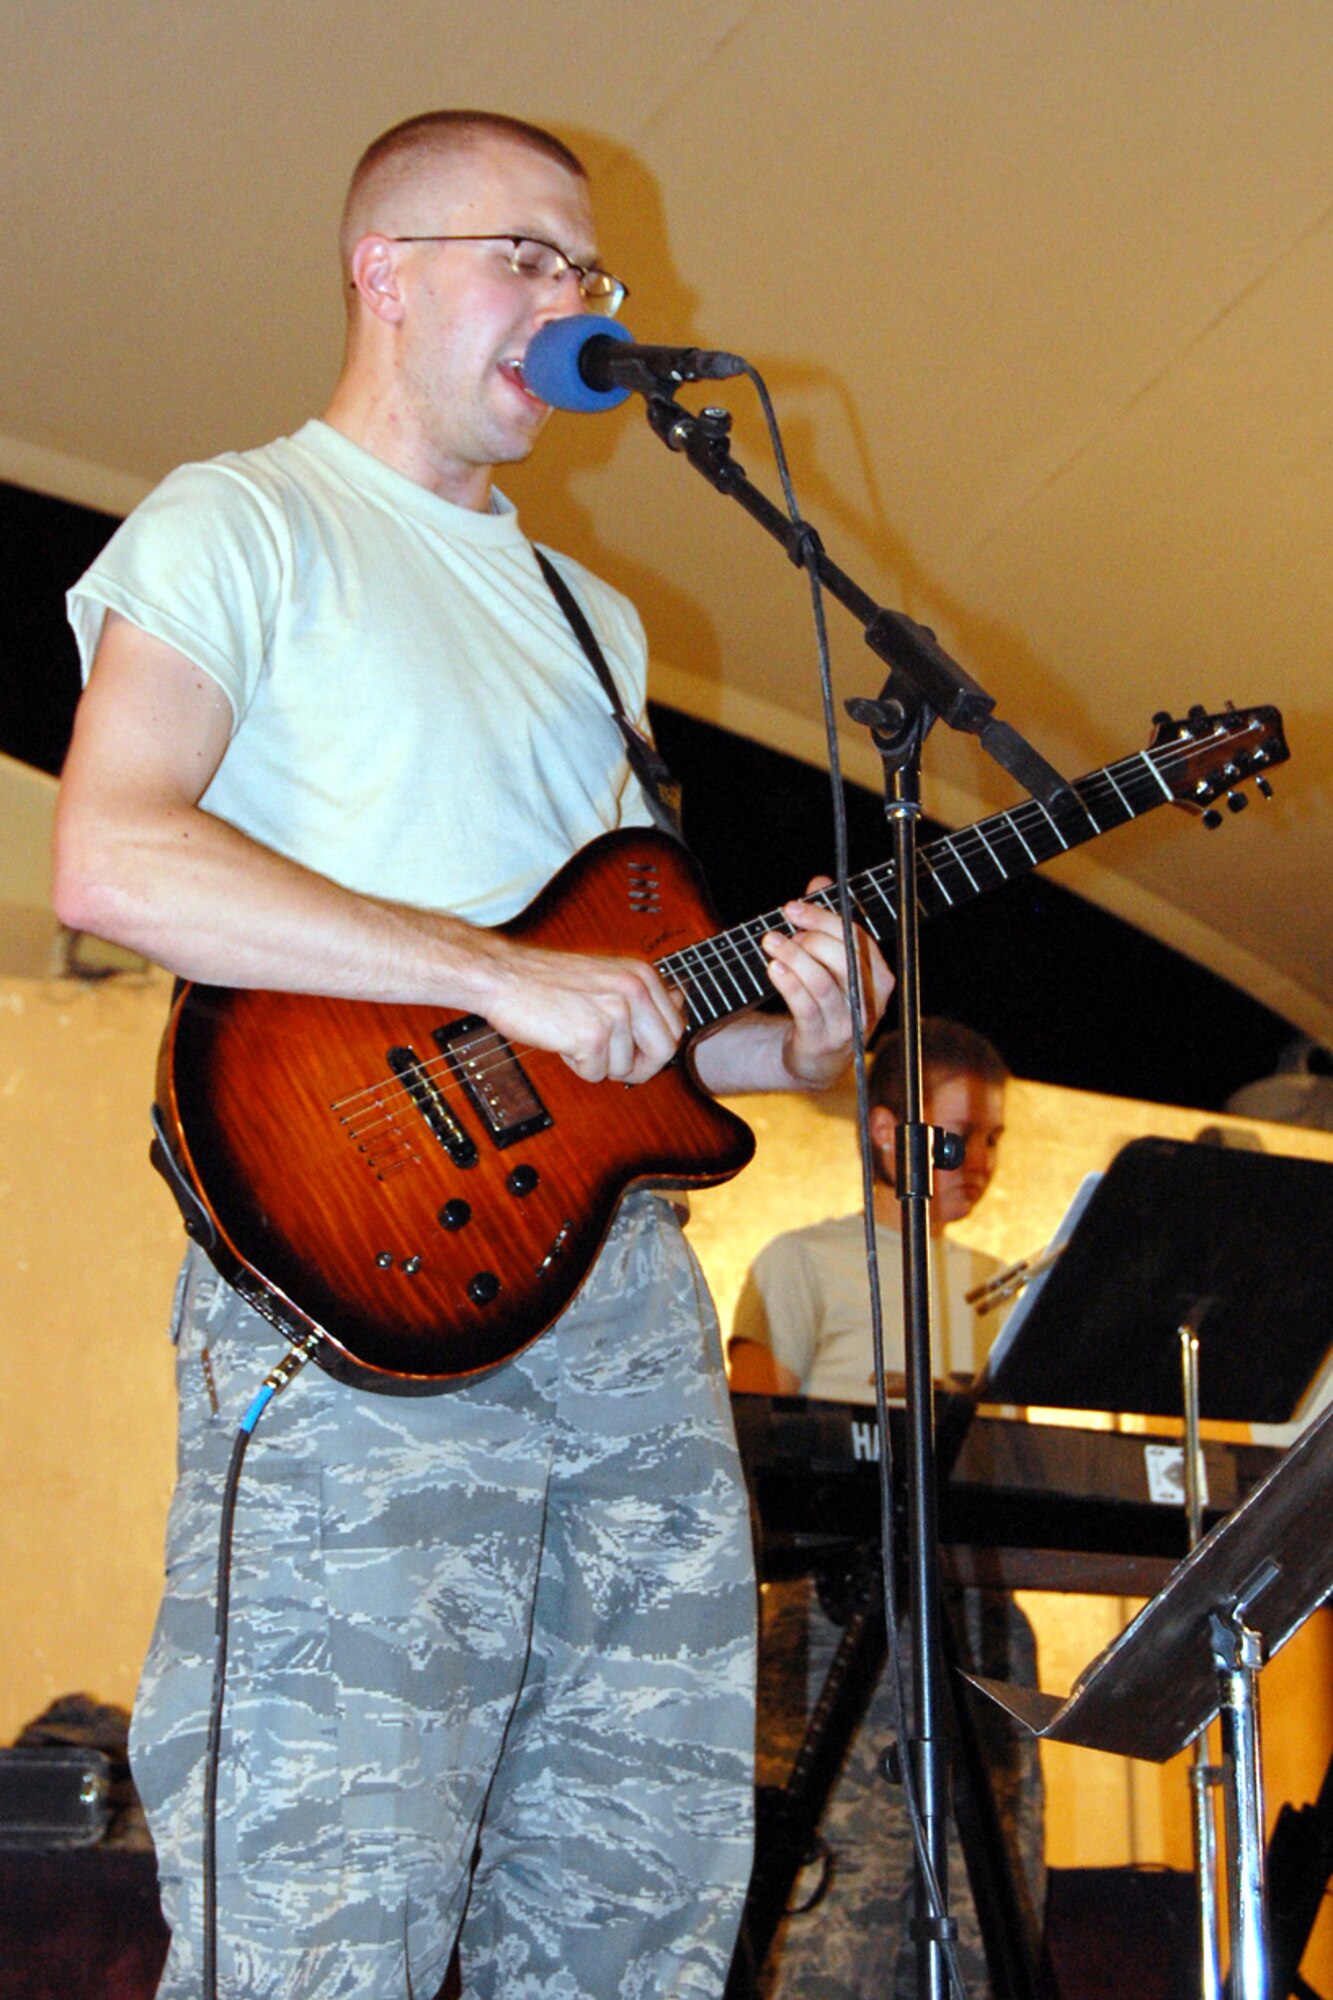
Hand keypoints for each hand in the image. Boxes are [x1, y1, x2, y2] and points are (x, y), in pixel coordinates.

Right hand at [473, 936, 685, 1085]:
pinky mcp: (591, 1035)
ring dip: (599, 1063)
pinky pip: (596, 1073)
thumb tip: (680, 1003)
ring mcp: (615, 1012)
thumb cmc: (548, 979)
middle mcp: (634, 990)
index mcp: (642, 974)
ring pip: (626, 1067)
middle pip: (665, 1052)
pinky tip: (561, 1040)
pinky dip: (577, 1066)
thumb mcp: (608, 975)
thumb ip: (644, 992)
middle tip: (612, 1063)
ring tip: (573, 1036)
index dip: (656, 1049)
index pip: (676, 1027)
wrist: (504, 976)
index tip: (635, 1051)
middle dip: (640, 1067)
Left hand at [760, 878, 893, 1089]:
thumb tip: (820, 881)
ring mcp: (848, 1022)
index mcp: (879, 976)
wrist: (817, 1057)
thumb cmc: (825, 1001)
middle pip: (843, 957)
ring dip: (793, 957)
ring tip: (770, 942)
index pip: (856, 937)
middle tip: (783, 932)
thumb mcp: (829, 962)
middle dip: (810, 937)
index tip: (793, 907)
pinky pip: (805, 1007)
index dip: (822, 917)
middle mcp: (870, 1000)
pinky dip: (788, 983)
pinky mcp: (823, 1039)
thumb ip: (826, 922)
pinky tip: (773, 968)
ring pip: (822, 981)